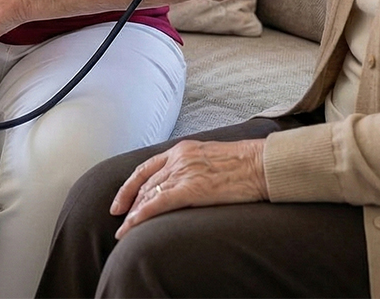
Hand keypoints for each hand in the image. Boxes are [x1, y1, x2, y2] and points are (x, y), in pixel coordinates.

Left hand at [110, 139, 267, 239]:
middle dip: (129, 203)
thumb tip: (188, 182)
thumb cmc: (243, 163)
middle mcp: (178, 158)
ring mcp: (183, 173)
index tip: (119, 201)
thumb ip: (194, 166)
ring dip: (133, 214)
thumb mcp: (210, 157)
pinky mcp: (191, 188)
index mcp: (182, 149)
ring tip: (124, 231)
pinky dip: (141, 215)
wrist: (260, 164)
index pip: (146, 168)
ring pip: (148, 194)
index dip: (129, 186)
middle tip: (119, 220)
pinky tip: (132, 226)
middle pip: (144, 183)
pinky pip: (158, 203)